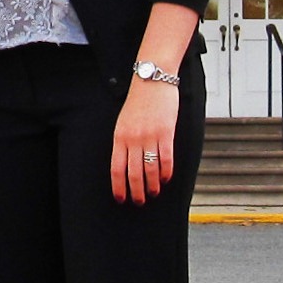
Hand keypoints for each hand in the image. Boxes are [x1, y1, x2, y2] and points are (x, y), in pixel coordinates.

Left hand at [110, 76, 181, 204]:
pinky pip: (166, 158)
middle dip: (136, 192)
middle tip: (139, 202)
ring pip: (150, 169)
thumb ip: (123, 143)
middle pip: (133, 173)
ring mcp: (150, 136)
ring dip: (152, 185)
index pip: (116, 169)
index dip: (119, 187)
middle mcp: (133, 139)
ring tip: (154, 193)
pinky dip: (166, 172)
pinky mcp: (166, 133)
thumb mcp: (123, 122)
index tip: (121, 199)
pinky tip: (166, 178)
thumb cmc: (138, 102)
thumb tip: (126, 166)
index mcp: (119, 137)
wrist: (152, 80)